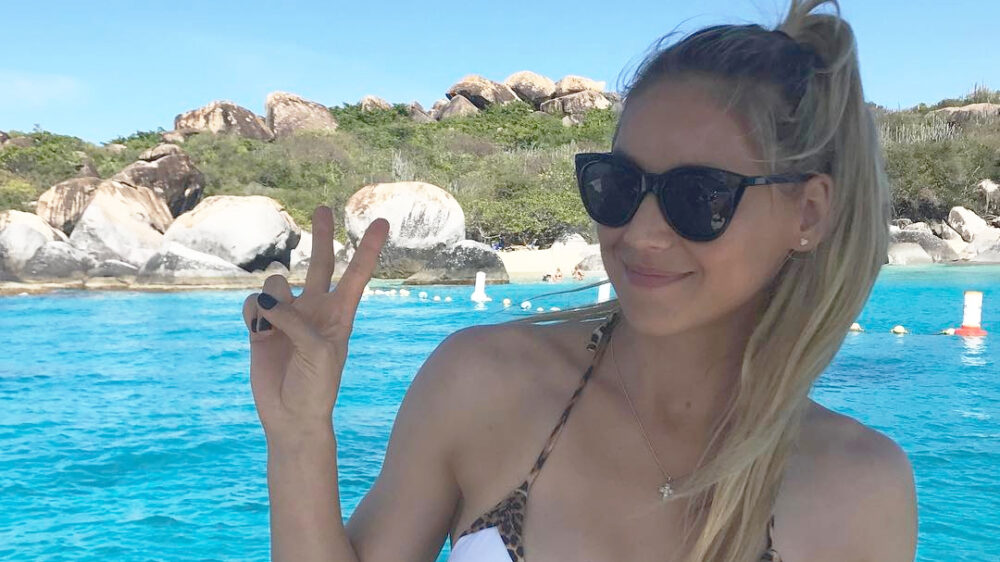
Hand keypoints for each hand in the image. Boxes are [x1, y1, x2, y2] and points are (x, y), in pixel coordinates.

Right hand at [242, 205, 389, 439]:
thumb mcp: (319, 353)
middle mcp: (315, 308)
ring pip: (277, 281)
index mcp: (340, 314)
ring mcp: (287, 315)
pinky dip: (254, 313)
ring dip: (276, 296)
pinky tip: (258, 330)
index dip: (369, 249)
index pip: (357, 274)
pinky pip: (253, 303)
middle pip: (321, 261)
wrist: (291, 415)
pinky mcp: (261, 326)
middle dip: (322, 235)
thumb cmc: (317, 387)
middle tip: (323, 208)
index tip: (383, 222)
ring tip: (276, 324)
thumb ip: (297, 322)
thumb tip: (268, 301)